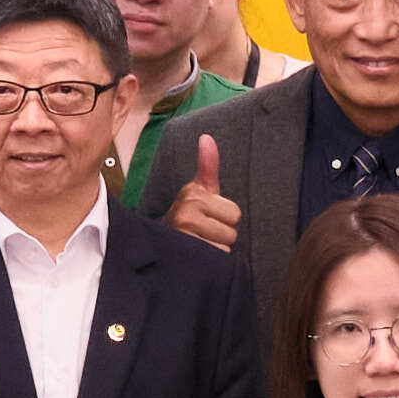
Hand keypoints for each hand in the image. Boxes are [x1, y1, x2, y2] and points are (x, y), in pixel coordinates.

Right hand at [166, 128, 241, 252]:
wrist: (163, 239)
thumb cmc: (190, 212)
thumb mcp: (201, 188)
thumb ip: (208, 165)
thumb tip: (207, 138)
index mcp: (194, 194)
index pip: (235, 213)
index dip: (226, 217)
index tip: (210, 215)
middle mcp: (186, 212)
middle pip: (232, 231)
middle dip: (222, 233)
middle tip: (205, 230)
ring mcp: (184, 234)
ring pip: (224, 246)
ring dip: (216, 247)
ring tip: (201, 240)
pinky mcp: (186, 253)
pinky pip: (216, 258)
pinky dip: (211, 259)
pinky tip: (198, 252)